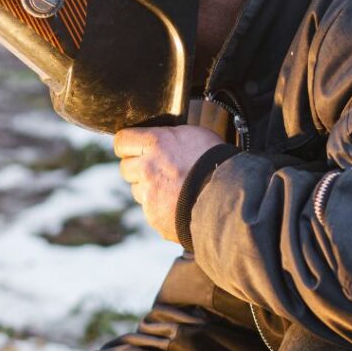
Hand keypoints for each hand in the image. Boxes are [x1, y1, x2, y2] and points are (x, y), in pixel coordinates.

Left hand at [114, 125, 222, 241]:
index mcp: (155, 143)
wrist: (230, 198)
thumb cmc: (217, 161)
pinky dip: (159, 206)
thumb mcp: (194, 135)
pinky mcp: (153, 215)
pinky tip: (178, 203)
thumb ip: (168, 137)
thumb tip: (157, 138)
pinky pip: (149, 208)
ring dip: (148, 188)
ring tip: (173, 188)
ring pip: (136, 189)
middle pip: (125, 167)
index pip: (121, 141)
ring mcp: (148, 194)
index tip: (133, 148)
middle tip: (158, 169)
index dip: (127, 144)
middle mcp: (146, 168)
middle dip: (138, 168)